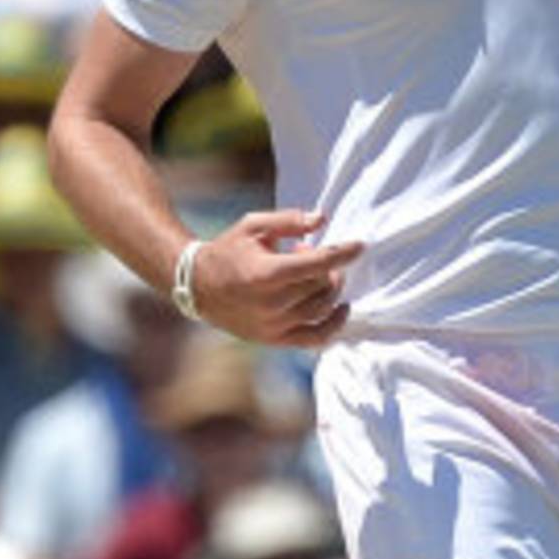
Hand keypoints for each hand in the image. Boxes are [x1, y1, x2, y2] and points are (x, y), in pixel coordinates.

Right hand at [190, 208, 362, 348]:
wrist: (198, 287)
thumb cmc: (228, 251)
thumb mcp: (253, 226)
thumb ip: (288, 220)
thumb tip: (322, 219)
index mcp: (266, 273)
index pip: (317, 264)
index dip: (342, 253)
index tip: (360, 245)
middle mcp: (272, 304)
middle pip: (322, 286)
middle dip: (327, 267)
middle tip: (308, 253)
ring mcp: (274, 326)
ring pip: (322, 309)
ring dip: (329, 288)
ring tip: (314, 273)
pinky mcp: (275, 339)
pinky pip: (315, 338)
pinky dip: (334, 326)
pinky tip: (342, 308)